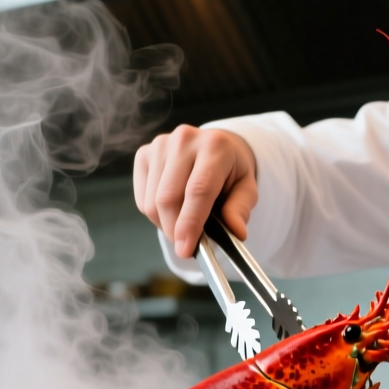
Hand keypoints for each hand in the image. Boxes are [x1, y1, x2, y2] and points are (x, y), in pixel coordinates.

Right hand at [133, 126, 258, 257]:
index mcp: (215, 146)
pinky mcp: (143, 154)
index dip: (190, 222)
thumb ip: (240, 209)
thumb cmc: (230, 171)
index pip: (198, 189)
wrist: (214, 146)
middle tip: (185, 246)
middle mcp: (184, 140)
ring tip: (183, 224)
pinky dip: (155, 215)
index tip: (185, 249)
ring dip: (165, 224)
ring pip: (152, 202)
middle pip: (169, 197)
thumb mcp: (247, 189)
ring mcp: (160, 145)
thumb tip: (237, 232)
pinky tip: (171, 210)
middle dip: (174, 230)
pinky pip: (142, 199)